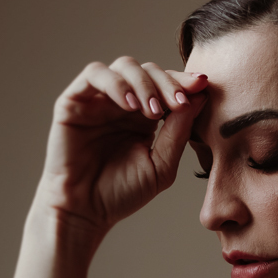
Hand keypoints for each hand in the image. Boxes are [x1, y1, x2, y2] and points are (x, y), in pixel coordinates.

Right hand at [38, 58, 208, 234]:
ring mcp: (99, 99)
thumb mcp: (161, 166)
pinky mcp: (74, 100)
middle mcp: (123, 103)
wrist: (84, 211)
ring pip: (125, 66)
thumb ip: (179, 133)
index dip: (184, 82)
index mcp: (145, 116)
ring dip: (144, 83)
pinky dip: (116, 84)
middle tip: (179, 103)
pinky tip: (129, 106)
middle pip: (149, 70)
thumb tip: (200, 97)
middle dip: (168, 83)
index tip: (202, 87)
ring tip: (153, 111)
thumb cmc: (121, 194)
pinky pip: (95, 74)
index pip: (166, 86)